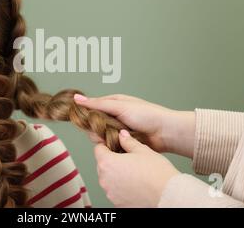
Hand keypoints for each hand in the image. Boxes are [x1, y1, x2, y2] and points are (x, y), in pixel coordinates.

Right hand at [74, 93, 195, 157]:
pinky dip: (112, 145)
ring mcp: (118, 130)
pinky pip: (110, 145)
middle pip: (94, 124)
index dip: (86, 114)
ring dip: (105, 138)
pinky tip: (118, 145)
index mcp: (113, 103)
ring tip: (116, 136)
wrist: (165, 132)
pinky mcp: (122, 142)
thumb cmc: (147, 114)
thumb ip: (97, 104)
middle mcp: (114, 116)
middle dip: (97, 129)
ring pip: (101, 136)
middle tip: (106, 129)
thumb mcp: (120, 106)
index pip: (92, 107)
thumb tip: (77, 98)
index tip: (81, 119)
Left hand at [95, 129, 179, 206]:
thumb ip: (128, 141)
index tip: (116, 146)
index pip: (98, 149)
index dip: (107, 145)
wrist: (168, 196)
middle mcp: (105, 180)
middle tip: (128, 160)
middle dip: (112, 161)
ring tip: (134, 174)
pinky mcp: (118, 204)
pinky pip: (116, 193)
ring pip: (109, 180)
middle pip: (102, 165)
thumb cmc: (156, 173)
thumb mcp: (143, 150)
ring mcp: (110, 194)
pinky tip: (136, 186)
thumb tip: (122, 135)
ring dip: (117, 176)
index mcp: (107, 163)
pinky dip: (122, 189)